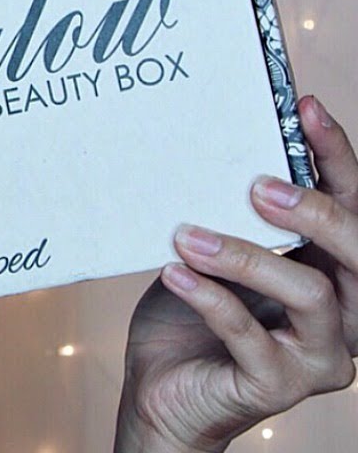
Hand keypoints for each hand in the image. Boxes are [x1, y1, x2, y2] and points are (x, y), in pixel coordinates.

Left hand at [113, 94, 357, 452]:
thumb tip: (220, 148)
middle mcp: (345, 316)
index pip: (353, 208)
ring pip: (310, 294)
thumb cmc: (193, 316)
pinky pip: (250, 336)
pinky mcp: (279, 386)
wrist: (161, 390)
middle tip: (258, 185)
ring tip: (188, 235)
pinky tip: (175, 273)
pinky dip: (210, 298)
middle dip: (315, 210)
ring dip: (247, 257)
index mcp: (336, 273)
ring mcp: (318, 355)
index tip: (306, 109)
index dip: (336, 158)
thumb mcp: (216, 252)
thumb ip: (234, 215)